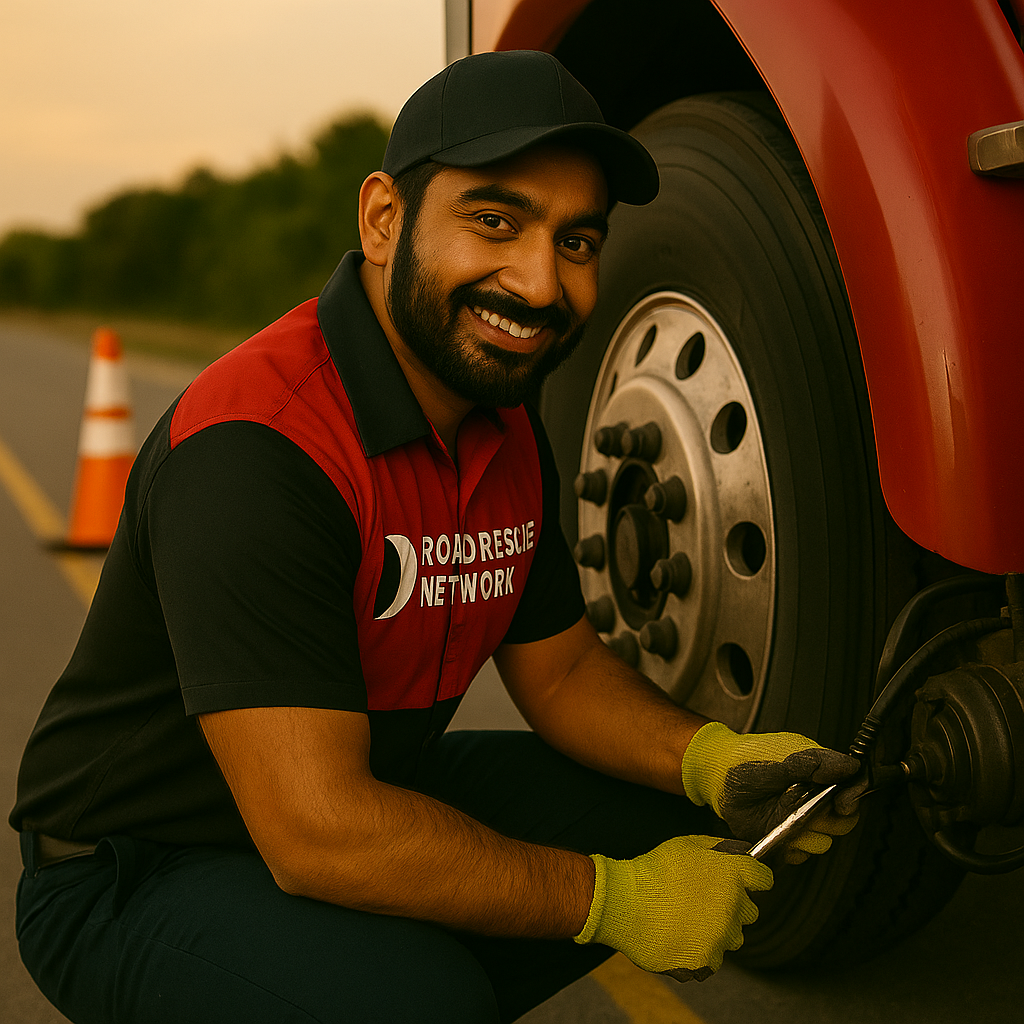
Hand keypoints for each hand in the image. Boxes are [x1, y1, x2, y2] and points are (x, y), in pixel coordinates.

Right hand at [574, 835, 772, 975]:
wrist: (625, 901)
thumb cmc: (655, 869)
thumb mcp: (689, 844)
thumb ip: (722, 848)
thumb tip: (742, 853)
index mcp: (734, 874)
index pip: (764, 879)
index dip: (752, 878)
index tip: (741, 880)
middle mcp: (735, 907)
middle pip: (750, 911)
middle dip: (733, 905)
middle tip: (704, 900)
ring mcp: (721, 938)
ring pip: (733, 937)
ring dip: (718, 930)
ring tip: (688, 919)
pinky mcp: (706, 961)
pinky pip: (713, 958)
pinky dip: (700, 951)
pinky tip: (680, 935)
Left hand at [680, 722, 862, 863]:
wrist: (717, 777)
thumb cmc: (747, 760)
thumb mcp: (780, 758)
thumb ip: (813, 763)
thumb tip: (850, 765)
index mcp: (820, 774)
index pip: (854, 789)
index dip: (854, 798)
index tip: (843, 802)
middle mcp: (815, 800)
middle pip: (844, 822)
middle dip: (828, 820)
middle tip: (808, 810)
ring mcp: (800, 821)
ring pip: (823, 841)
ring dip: (806, 834)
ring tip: (785, 817)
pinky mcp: (785, 838)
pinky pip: (800, 855)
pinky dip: (790, 848)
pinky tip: (776, 832)